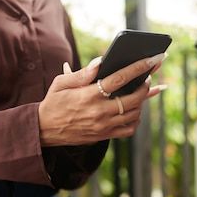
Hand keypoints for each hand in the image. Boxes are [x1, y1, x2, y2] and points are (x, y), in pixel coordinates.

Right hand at [38, 53, 166, 145]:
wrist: (44, 129)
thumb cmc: (53, 102)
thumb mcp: (61, 83)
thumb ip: (82, 73)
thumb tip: (101, 62)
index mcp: (89, 95)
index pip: (119, 79)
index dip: (138, 68)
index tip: (152, 60)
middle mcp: (99, 112)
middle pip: (133, 98)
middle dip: (145, 85)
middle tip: (148, 77)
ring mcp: (103, 126)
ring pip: (134, 114)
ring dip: (142, 101)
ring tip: (141, 90)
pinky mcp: (104, 136)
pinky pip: (129, 129)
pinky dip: (136, 119)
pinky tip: (135, 110)